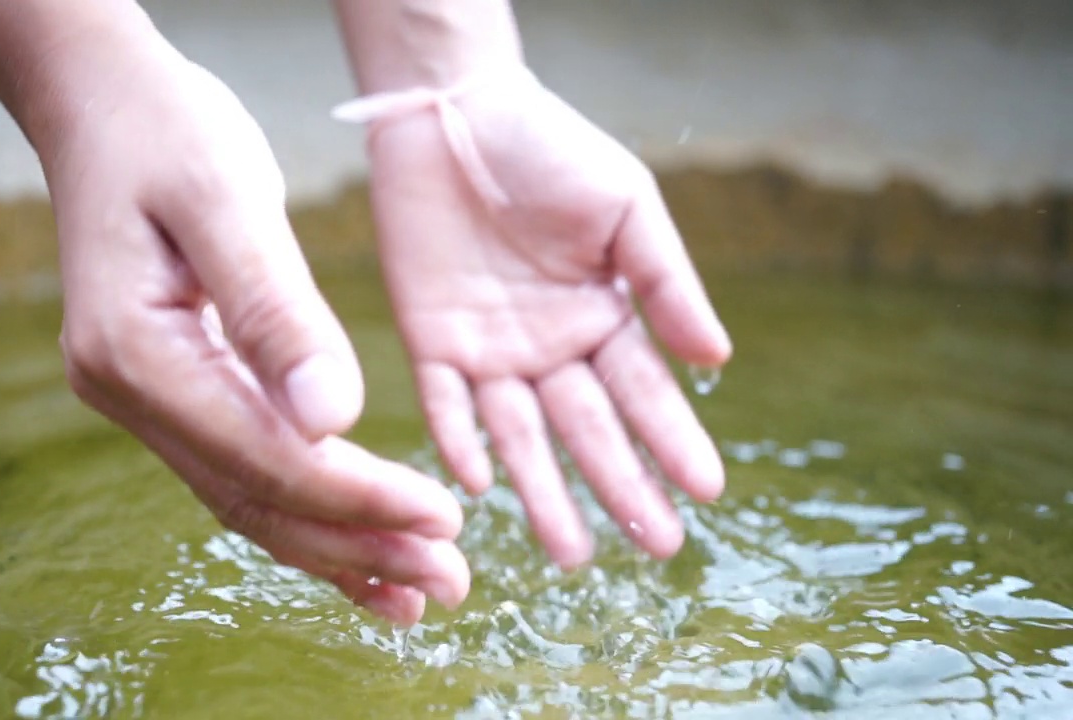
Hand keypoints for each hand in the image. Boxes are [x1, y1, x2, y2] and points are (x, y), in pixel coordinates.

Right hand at [34, 30, 468, 623]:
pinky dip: (308, 513)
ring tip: (420, 591)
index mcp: (136, 352)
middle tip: (450, 583)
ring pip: (251, 500)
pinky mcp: (174, 389)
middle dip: (358, 544)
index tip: (444, 519)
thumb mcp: (226, 198)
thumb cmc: (166, 133)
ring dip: (338, 549)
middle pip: (257, 498)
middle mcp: (130, 393)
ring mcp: (145, 398)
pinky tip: (359, 550)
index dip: (357, 497)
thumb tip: (335, 418)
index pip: (264, 456)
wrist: (104, 108)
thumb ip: (276, 311)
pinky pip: (245, 469)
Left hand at [363, 71, 732, 568]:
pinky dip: (462, 440)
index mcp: (602, 316)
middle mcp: (550, 347)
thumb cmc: (549, 150)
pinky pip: (446, 402)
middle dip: (623, 486)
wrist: (455, 111)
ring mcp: (489, 350)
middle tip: (657, 546)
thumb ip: (666, 282)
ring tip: (573, 553)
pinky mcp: (431, 339)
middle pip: (589, 429)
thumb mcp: (626, 207)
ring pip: (520, 435)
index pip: (646, 392)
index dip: (675, 440)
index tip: (708, 492)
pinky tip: (485, 485)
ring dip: (544, 491)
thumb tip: (716, 361)